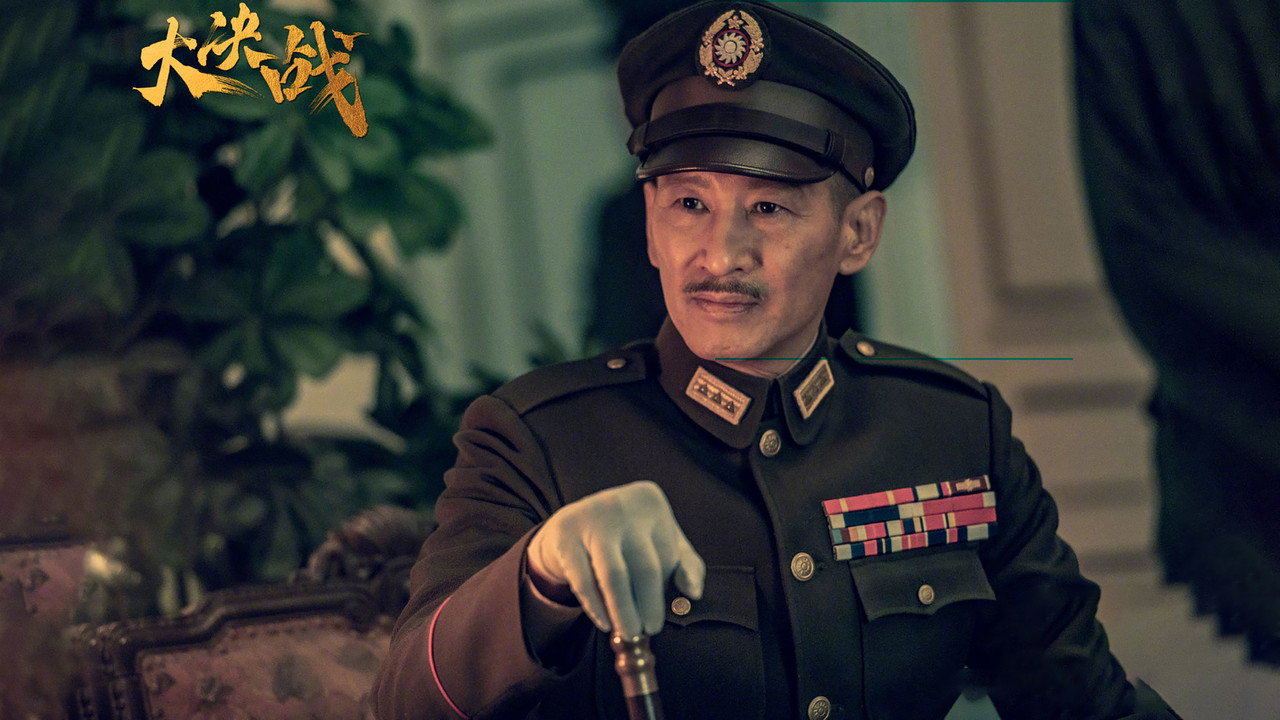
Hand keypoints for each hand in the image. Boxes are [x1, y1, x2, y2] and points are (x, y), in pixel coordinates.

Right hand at [526, 481, 704, 637]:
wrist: (572, 523)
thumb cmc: (626, 537)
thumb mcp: (659, 540)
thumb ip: (686, 565)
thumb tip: (694, 593)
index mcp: (650, 501)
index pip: (667, 556)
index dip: (666, 590)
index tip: (664, 617)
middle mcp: (621, 504)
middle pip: (645, 567)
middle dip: (649, 606)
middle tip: (649, 631)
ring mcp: (591, 517)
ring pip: (614, 576)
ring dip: (624, 610)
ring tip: (629, 633)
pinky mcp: (564, 534)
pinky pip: (583, 580)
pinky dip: (595, 607)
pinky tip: (604, 622)